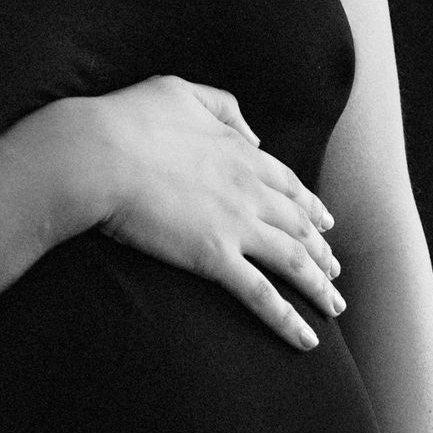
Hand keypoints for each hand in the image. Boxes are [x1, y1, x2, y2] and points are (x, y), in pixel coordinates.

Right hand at [80, 74, 343, 348]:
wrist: (97, 153)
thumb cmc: (127, 119)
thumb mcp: (180, 91)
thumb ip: (224, 107)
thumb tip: (254, 134)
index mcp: (241, 153)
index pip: (289, 186)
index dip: (311, 208)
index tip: (325, 224)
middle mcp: (250, 190)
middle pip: (300, 226)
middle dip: (322, 252)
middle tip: (335, 272)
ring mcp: (236, 225)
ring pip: (294, 262)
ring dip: (319, 287)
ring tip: (334, 308)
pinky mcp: (214, 257)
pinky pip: (262, 296)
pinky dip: (289, 320)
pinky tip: (307, 341)